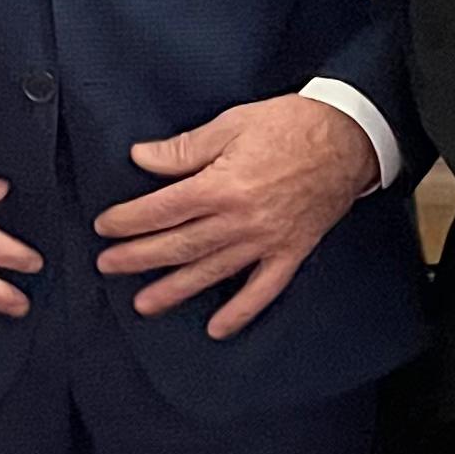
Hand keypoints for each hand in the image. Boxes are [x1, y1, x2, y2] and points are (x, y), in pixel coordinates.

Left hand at [93, 95, 376, 339]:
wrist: (348, 138)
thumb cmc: (290, 125)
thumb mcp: (231, 124)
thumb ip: (184, 149)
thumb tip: (142, 158)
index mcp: (221, 185)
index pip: (163, 209)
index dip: (129, 220)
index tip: (106, 227)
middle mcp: (239, 220)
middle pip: (179, 244)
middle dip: (139, 257)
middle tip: (108, 266)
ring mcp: (266, 241)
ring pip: (212, 272)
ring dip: (175, 290)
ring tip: (144, 304)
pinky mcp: (290, 252)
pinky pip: (263, 289)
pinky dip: (241, 312)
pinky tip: (218, 329)